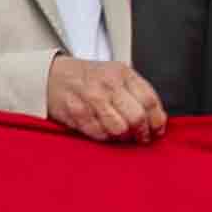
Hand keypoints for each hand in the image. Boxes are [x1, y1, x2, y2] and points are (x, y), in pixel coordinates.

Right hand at [41, 57, 163, 146]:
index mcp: (123, 73)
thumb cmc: (89, 78)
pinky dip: (105, 137)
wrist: (53, 76)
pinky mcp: (77, 112)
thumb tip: (158, 120)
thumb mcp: (117, 75)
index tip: (156, 130)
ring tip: (120, 133)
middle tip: (140, 137)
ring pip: (119, 129)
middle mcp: (108, 84)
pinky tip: (102, 129)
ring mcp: (91, 98)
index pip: (150, 101)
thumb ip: (138, 94)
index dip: (157, 121)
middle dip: (141, 133)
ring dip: (123, 137)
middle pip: (137, 117)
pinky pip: (100, 134)